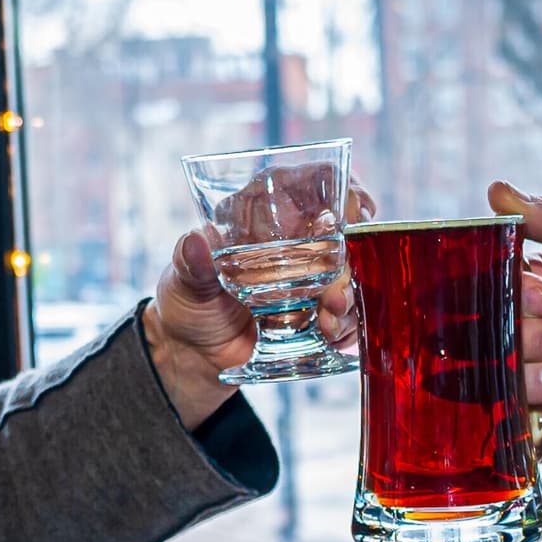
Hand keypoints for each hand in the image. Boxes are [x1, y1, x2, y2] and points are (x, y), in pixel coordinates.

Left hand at [144, 194, 369, 430]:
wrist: (193, 356)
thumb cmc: (186, 303)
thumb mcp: (184, 282)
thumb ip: (190, 263)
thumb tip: (196, 240)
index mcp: (265, 214)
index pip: (315, 184)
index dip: (344, 191)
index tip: (357, 211)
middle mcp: (296, 240)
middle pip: (343, 234)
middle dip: (349, 262)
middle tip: (335, 296)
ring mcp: (311, 277)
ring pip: (351, 275)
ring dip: (349, 298)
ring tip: (328, 322)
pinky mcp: (317, 312)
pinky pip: (347, 313)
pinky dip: (346, 324)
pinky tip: (328, 335)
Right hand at [493, 181, 541, 464]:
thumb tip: (496, 191)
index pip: (495, 272)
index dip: (507, 282)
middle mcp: (538, 325)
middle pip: (486, 320)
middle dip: (525, 323)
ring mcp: (537, 372)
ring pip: (491, 364)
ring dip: (532, 360)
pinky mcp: (540, 417)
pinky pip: (502, 411)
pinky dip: (529, 398)